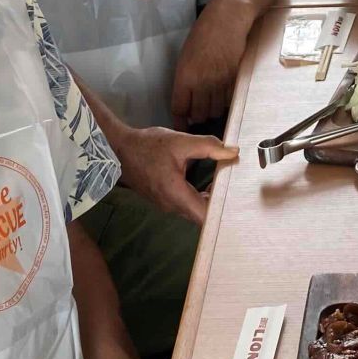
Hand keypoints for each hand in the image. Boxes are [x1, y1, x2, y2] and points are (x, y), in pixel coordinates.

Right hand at [106, 125, 237, 223]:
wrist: (118, 149)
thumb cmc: (148, 145)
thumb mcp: (180, 141)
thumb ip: (209, 147)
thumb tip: (234, 152)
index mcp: (176, 194)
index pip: (205, 216)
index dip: (223, 212)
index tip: (239, 201)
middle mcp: (171, 206)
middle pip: (202, 215)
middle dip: (220, 205)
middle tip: (237, 189)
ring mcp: (166, 205)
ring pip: (194, 211)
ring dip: (210, 201)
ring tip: (226, 185)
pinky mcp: (164, 201)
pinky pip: (186, 206)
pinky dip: (199, 198)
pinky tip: (209, 185)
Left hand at [169, 2, 252, 124]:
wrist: (228, 19)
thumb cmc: (203, 33)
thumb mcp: (186, 55)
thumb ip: (185, 78)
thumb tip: (186, 96)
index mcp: (184, 75)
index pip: (179, 108)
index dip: (180, 121)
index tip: (181, 127)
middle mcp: (201, 82)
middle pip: (199, 114)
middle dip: (197, 116)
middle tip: (197, 112)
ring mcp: (219, 81)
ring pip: (215, 110)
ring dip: (211, 110)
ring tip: (209, 103)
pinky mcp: (234, 79)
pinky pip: (227, 100)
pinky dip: (223, 101)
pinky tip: (221, 93)